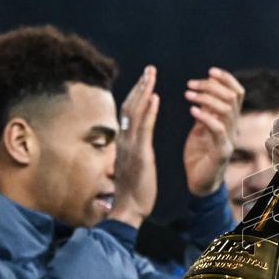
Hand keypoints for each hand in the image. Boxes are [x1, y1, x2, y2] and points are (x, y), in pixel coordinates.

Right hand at [110, 66, 159, 228]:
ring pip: (135, 112)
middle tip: (150, 69)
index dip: (136, 95)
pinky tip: (155, 97)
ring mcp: (130, 147)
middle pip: (130, 106)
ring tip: (152, 75)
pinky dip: (148, 111)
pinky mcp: (140, 155)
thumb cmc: (132, 191)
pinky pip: (143, 128)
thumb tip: (133, 142)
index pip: (128, 113)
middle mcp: (124, 140)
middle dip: (140, 86)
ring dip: (144, 91)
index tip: (145, 80)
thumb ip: (132, 151)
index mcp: (123, 143)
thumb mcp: (132, 166)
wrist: (127, 210)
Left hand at [184, 67, 244, 196]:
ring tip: (188, 95)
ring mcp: (229, 139)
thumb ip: (205, 111)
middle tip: (190, 85)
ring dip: (207, 98)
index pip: (237, 93)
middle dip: (212, 86)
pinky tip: (191, 110)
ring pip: (227, 110)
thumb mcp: (200, 128)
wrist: (199, 183)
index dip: (226, 79)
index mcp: (229, 120)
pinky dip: (205, 117)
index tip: (210, 71)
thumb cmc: (199, 155)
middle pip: (233, 97)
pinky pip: (218, 129)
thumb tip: (203, 90)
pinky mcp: (222, 151)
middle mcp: (233, 127)